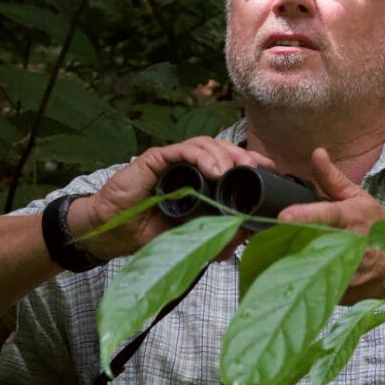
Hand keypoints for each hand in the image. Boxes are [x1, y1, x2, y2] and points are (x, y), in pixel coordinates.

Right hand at [72, 137, 273, 260]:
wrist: (111, 234)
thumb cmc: (148, 233)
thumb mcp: (189, 240)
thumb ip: (215, 237)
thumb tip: (247, 232)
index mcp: (199, 180)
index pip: (229, 163)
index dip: (250, 162)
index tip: (272, 169)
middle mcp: (188, 165)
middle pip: (222, 149)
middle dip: (243, 155)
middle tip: (259, 166)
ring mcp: (172, 160)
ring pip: (206, 144)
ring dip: (225, 154)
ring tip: (237, 169)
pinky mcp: (155, 158)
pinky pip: (182, 149)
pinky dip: (202, 156)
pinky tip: (215, 169)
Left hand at [277, 147, 384, 303]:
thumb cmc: (381, 229)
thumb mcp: (360, 199)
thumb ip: (333, 179)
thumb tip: (317, 154)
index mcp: (350, 220)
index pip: (326, 215)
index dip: (305, 216)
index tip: (284, 216)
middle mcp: (346, 247)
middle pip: (309, 243)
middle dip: (286, 240)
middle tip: (266, 235)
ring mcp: (343, 274)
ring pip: (308, 268)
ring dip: (291, 260)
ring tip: (274, 252)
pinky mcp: (339, 295)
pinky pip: (313, 286)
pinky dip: (302, 278)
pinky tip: (295, 271)